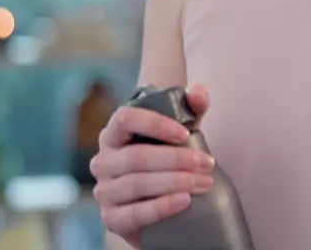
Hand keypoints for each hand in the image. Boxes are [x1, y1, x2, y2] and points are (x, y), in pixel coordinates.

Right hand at [90, 84, 215, 245]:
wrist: (155, 201)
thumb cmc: (166, 158)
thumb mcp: (180, 132)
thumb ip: (191, 109)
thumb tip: (198, 92)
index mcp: (114, 134)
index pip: (125, 119)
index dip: (155, 124)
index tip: (186, 134)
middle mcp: (103, 161)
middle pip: (136, 157)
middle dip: (176, 160)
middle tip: (206, 164)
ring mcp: (104, 191)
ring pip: (136, 184)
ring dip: (174, 182)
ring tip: (204, 183)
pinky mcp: (111, 218)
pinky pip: (133, 214)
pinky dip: (161, 207)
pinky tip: (184, 201)